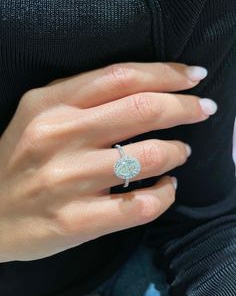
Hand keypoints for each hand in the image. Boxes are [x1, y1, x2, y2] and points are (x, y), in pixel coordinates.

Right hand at [0, 62, 216, 261]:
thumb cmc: (21, 160)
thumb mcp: (40, 115)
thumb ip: (84, 97)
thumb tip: (144, 90)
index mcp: (50, 105)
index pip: (121, 76)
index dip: (166, 74)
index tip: (194, 76)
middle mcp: (58, 137)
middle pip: (142, 110)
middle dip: (184, 107)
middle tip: (203, 109)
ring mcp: (67, 181)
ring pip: (147, 158)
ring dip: (176, 152)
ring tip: (180, 152)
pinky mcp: (76, 221)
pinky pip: (140, 205)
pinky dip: (165, 195)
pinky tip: (167, 188)